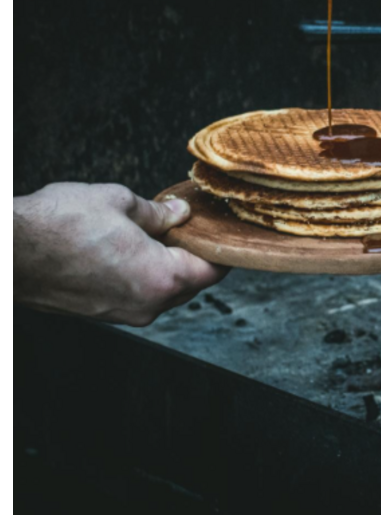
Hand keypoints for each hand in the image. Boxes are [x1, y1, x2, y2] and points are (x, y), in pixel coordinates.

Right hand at [13, 183, 227, 326]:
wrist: (6, 251)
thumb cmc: (57, 225)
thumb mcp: (119, 203)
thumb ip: (157, 212)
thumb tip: (178, 213)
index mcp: (161, 279)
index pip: (212, 271)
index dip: (221, 250)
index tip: (222, 234)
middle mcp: (146, 305)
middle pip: (190, 285)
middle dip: (193, 257)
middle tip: (189, 229)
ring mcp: (121, 314)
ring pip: (162, 293)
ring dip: (166, 267)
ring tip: (155, 235)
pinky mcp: (98, 313)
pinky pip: (135, 296)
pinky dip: (141, 276)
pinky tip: (129, 251)